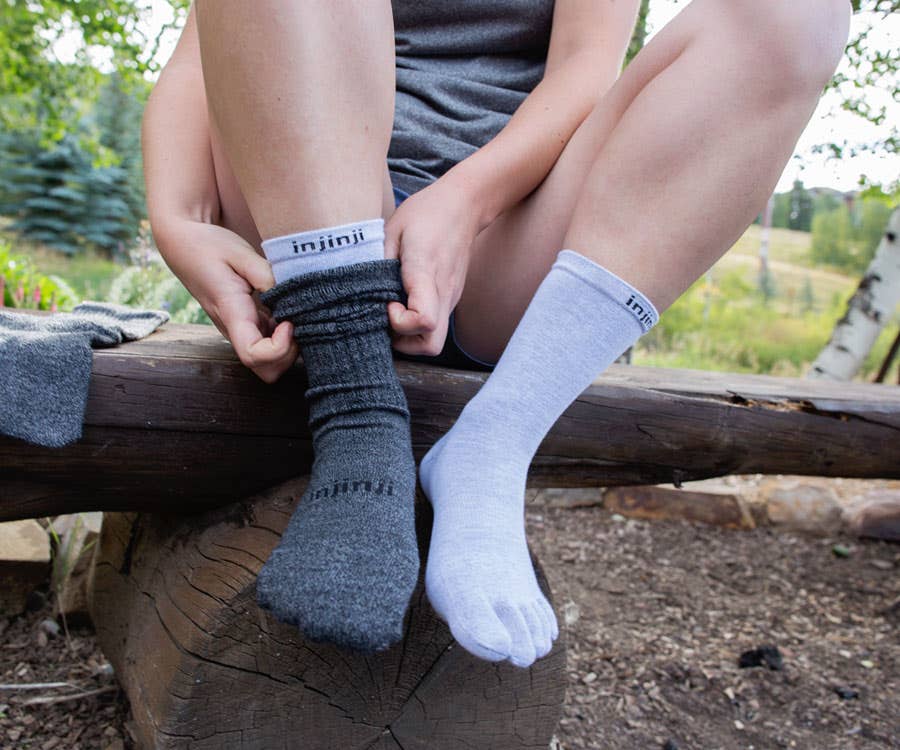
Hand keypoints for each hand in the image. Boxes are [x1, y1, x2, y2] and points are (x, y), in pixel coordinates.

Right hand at [155, 219, 298, 382]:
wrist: (185, 245)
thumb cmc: (211, 247)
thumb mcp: (240, 253)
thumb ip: (266, 274)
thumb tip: (290, 295)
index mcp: (232, 314)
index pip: (254, 356)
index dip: (279, 348)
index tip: (288, 322)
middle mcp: (236, 330)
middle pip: (266, 370)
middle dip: (290, 355)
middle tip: (298, 321)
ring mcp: (242, 331)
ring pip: (270, 363)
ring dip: (290, 348)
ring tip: (295, 314)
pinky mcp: (249, 326)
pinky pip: (271, 346)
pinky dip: (287, 338)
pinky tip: (289, 311)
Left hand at [385, 176, 480, 355]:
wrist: (465, 205)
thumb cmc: (427, 213)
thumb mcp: (392, 228)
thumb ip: (378, 260)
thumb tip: (363, 290)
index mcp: (427, 273)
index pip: (423, 321)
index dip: (398, 322)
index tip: (387, 302)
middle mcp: (443, 293)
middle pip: (431, 345)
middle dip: (404, 342)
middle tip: (387, 316)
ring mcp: (450, 298)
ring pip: (434, 340)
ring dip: (409, 336)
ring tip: (394, 308)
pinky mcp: (450, 298)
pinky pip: (435, 326)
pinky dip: (417, 325)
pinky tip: (404, 301)